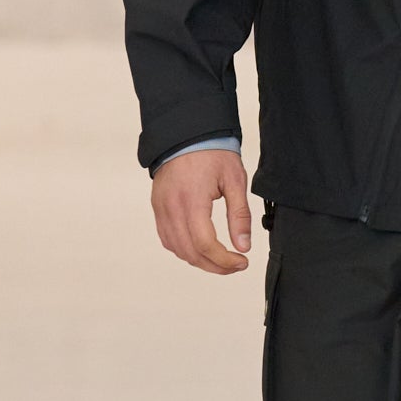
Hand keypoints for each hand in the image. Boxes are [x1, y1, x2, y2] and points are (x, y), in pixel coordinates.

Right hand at [150, 148, 252, 273]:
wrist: (187, 134)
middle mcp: (171, 208)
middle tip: (235, 265)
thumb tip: (243, 245)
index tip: (241, 262)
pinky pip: (168, 239)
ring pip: (177, 249)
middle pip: (190, 252)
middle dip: (215, 266)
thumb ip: (239, 215)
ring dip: (199, 260)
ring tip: (221, 259)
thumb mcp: (235, 180)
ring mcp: (161, 209)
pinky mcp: (158, 208)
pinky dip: (184, 249)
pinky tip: (201, 248)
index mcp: (192, 200)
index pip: (205, 244)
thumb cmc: (212, 152)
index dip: (224, 260)